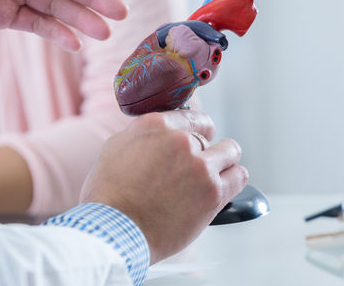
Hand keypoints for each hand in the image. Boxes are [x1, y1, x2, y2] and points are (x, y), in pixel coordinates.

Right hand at [80, 111, 248, 263]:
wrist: (116, 230)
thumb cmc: (108, 194)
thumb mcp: (114, 148)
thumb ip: (143, 135)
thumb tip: (160, 133)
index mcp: (155, 125)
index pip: (190, 116)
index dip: (192, 129)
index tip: (194, 138)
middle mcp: (180, 140)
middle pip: (207, 135)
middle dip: (201, 149)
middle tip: (190, 167)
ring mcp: (200, 166)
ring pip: (230, 151)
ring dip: (221, 161)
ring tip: (210, 174)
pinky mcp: (214, 193)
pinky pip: (239, 175)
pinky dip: (232, 179)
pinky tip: (222, 186)